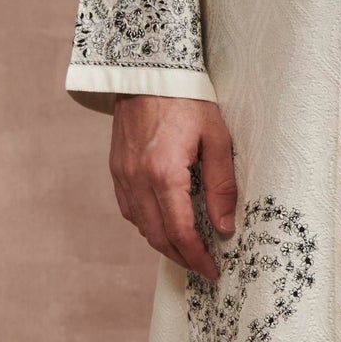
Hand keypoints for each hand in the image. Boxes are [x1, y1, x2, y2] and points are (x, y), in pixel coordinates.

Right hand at [109, 94, 237, 281]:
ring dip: (163, 242)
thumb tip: (224, 226)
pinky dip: (147, 223)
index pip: (180, 232)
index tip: (212, 270)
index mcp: (164, 174)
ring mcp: (122, 174)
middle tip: (202, 267)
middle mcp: (137, 179)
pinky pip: (129, 208)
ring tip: (187, 248)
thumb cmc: (189, 100)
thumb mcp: (217, 139)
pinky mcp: (116, 167)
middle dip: (180, 257)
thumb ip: (221, 186)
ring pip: (140, 225)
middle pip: (157, 236)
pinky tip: (164, 222)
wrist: (150, 70)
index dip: (196, 257)